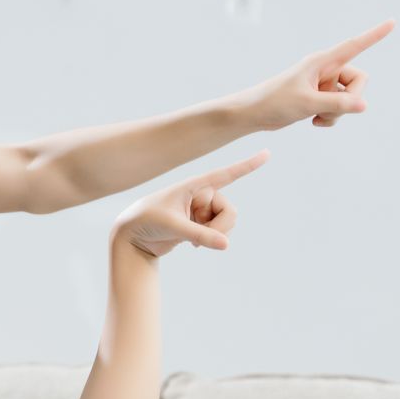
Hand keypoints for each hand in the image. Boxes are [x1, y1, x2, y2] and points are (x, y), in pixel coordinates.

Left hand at [111, 150, 267, 258]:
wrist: (132, 238)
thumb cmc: (146, 223)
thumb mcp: (173, 227)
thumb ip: (200, 235)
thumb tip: (226, 245)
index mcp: (193, 186)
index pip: (225, 174)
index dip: (247, 165)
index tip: (267, 153)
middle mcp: (201, 195)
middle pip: (230, 210)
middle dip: (221, 227)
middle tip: (200, 239)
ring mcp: (202, 210)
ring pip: (227, 222)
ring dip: (215, 234)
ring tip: (191, 240)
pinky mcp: (200, 223)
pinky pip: (219, 232)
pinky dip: (210, 240)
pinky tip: (191, 243)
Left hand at [242, 19, 394, 130]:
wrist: (254, 114)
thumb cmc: (275, 102)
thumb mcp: (307, 104)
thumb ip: (336, 105)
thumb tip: (364, 106)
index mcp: (322, 62)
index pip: (354, 45)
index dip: (374, 35)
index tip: (392, 22)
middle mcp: (325, 70)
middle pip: (359, 81)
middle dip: (351, 99)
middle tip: (329, 110)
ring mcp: (323, 85)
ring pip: (349, 98)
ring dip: (338, 113)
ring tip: (316, 117)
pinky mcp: (319, 98)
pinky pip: (339, 109)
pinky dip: (331, 118)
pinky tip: (314, 121)